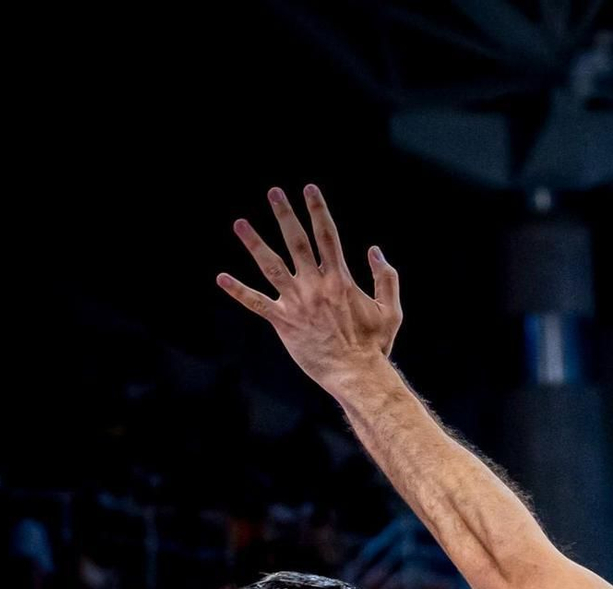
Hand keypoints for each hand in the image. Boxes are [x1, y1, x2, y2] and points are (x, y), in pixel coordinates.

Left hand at [218, 185, 400, 396]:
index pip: (327, 235)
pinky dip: (239, 292)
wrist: (356, 375)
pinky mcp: (284, 323)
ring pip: (272, 266)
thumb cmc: (375, 345)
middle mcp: (316, 286)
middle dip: (285, 214)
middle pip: (297, 242)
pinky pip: (257, 304)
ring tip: (239, 223)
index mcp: (340, 279)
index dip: (318, 209)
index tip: (309, 189)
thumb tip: (375, 250)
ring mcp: (298, 303)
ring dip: (255, 243)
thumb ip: (386, 278)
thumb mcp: (391, 310)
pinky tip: (222, 278)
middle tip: (274, 192)